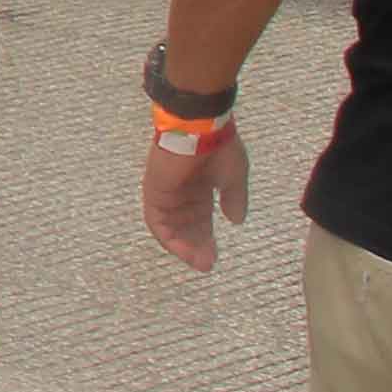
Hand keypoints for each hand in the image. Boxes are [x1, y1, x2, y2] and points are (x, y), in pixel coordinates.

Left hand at [139, 119, 245, 270]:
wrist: (199, 128)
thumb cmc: (218, 148)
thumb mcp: (233, 177)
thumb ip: (234, 199)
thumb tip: (236, 220)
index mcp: (199, 186)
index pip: (200, 219)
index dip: (206, 238)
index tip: (214, 257)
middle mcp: (181, 192)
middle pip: (185, 226)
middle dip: (196, 246)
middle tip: (206, 263)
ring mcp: (166, 192)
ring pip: (171, 227)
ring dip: (183, 246)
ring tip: (199, 262)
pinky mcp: (154, 191)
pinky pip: (157, 220)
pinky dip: (168, 237)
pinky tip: (182, 251)